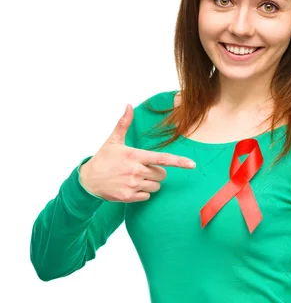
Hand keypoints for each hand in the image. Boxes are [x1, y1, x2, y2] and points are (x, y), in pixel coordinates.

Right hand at [79, 104, 195, 201]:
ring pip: (155, 186)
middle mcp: (136, 171)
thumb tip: (128, 105)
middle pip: (161, 175)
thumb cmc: (103, 159)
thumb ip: (123, 123)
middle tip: (141, 169)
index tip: (192, 164)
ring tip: (135, 178)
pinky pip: (147, 196)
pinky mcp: (129, 197)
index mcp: (135, 156)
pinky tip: (131, 187)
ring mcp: (133, 185)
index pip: (162, 159)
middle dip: (156, 172)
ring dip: (150, 183)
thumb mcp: (113, 141)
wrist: (88, 180)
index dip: (179, 162)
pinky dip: (142, 192)